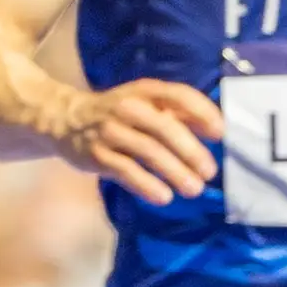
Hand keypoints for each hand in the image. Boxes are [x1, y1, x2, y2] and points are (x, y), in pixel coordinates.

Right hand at [52, 79, 221, 204]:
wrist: (65, 119)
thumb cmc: (119, 113)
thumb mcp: (147, 103)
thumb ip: (179, 114)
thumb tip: (217, 129)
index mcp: (145, 91)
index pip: (178, 95)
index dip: (202, 112)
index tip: (220, 133)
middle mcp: (128, 107)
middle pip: (165, 128)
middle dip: (191, 152)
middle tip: (210, 172)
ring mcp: (110, 130)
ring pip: (148, 151)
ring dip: (175, 172)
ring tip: (194, 189)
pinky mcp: (97, 154)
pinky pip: (126, 171)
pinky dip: (147, 185)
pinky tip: (164, 196)